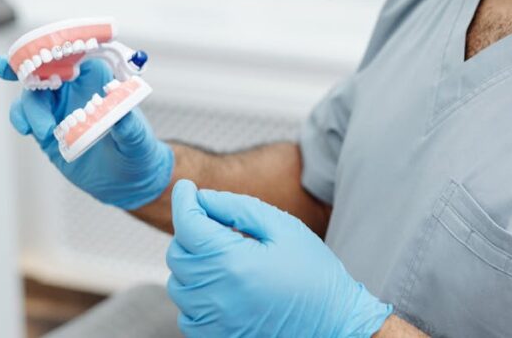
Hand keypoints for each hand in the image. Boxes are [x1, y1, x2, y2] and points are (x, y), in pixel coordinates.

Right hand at [0, 56, 172, 209]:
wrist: (127, 181)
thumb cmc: (138, 151)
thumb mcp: (137, 140)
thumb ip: (129, 127)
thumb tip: (123, 115)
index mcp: (99, 78)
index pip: (75, 53)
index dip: (55, 46)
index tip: (41, 48)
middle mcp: (75, 88)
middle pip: (44, 67)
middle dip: (21, 64)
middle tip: (2, 67)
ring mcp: (58, 107)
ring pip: (32, 93)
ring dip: (29, 107)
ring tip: (42, 132)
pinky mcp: (47, 128)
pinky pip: (26, 115)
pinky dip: (21, 118)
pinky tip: (26, 128)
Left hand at [165, 179, 392, 336]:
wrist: (334, 324)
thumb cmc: (314, 273)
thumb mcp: (283, 228)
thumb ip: (238, 208)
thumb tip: (203, 197)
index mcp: (233, 263)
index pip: (188, 225)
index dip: (183, 200)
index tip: (186, 188)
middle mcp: (216, 295)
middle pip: (178, 253)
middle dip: (190, 230)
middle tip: (216, 223)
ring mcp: (214, 322)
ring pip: (178, 283)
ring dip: (192, 263)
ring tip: (223, 255)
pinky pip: (186, 313)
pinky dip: (195, 294)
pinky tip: (221, 284)